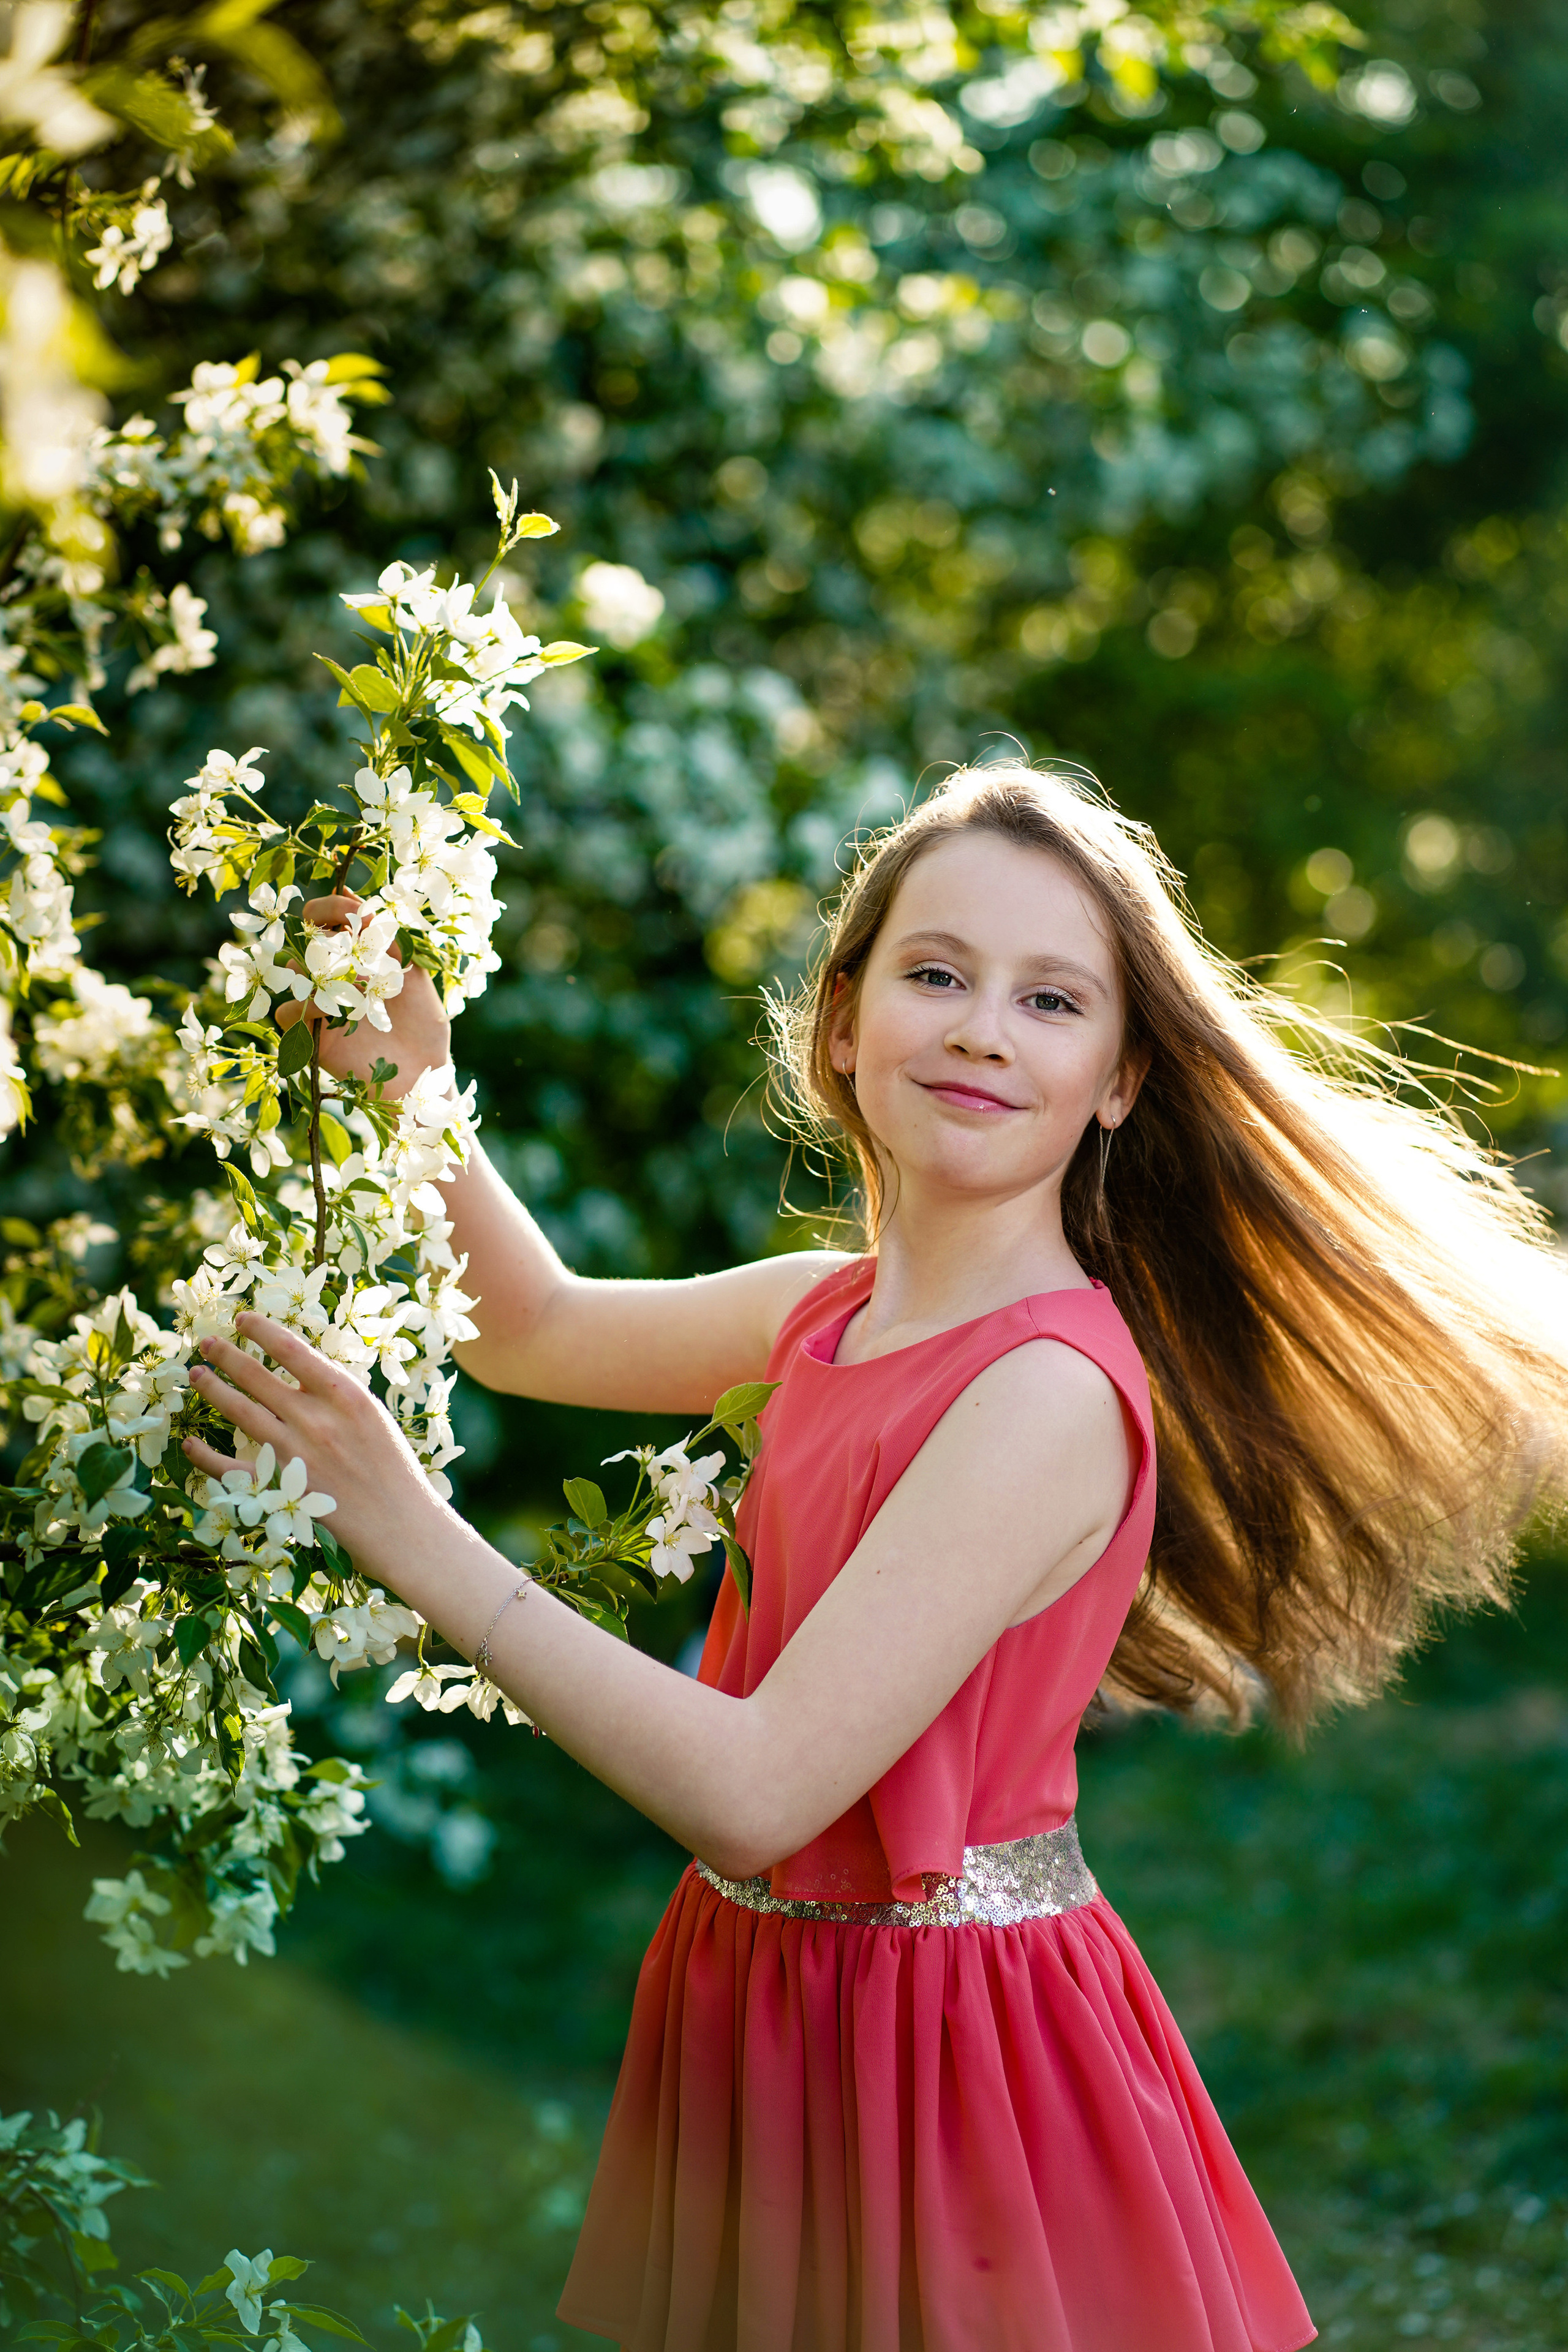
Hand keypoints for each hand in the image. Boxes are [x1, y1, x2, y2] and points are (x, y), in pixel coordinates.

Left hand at [184, 1312, 440, 1572]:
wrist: (400, 1524)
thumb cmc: (393, 1468)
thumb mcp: (372, 1416)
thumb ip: (335, 1395)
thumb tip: (298, 1373)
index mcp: (343, 1395)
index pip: (291, 1348)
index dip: (260, 1329)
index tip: (242, 1318)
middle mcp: (313, 1418)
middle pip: (256, 1375)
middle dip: (225, 1354)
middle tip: (205, 1342)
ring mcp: (292, 1452)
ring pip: (238, 1410)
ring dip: (212, 1389)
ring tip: (196, 1375)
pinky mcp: (278, 1486)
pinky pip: (229, 1467)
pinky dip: (204, 1454)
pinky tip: (188, 1442)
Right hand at [277, 892, 451, 1102]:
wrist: (424, 1072)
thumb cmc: (422, 1023)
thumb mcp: (412, 974)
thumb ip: (389, 940)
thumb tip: (359, 904)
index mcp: (355, 956)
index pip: (330, 917)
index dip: (335, 906)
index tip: (351, 909)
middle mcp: (332, 976)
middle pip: (306, 939)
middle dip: (326, 934)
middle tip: (351, 945)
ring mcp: (319, 1004)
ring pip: (293, 971)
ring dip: (322, 969)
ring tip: (357, 983)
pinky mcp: (310, 1037)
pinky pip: (287, 1012)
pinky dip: (307, 1005)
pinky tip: (336, 1010)